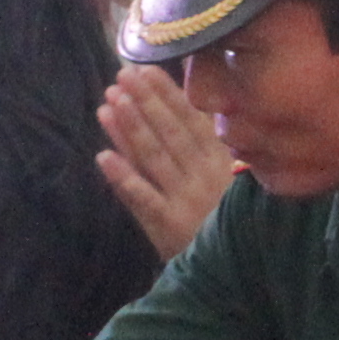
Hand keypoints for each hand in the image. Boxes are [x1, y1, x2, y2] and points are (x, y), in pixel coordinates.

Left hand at [94, 66, 237, 259]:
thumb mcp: (223, 177)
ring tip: (109, 103)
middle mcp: (204, 175)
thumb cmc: (224, 217)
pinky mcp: (169, 225)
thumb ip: (204, 144)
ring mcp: (186, 200)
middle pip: (170, 132)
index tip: (145, 70)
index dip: (167, 94)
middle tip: (121, 77)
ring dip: (131, 128)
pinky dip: (124, 177)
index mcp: (220, 159)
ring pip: (154, 158)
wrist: (235, 270)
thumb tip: (182, 102)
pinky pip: (143, 197)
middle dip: (144, 102)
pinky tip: (103, 157)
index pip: (191, 119)